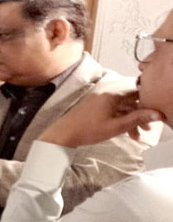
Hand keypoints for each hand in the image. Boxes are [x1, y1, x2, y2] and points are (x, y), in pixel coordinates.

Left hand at [39, 90, 161, 147]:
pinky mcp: (97, 103)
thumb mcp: (116, 127)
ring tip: (139, 134)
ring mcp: (101, 97)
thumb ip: (137, 119)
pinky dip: (123, 117)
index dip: (148, 98)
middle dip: (142, 111)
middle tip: (149, 125)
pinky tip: (128, 132)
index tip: (155, 111)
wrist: (64, 134)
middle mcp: (107, 90)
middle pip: (132, 96)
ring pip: (124, 104)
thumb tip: (157, 114)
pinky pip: (116, 107)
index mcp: (112, 93)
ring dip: (133, 117)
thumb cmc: (87, 130)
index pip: (137, 88)